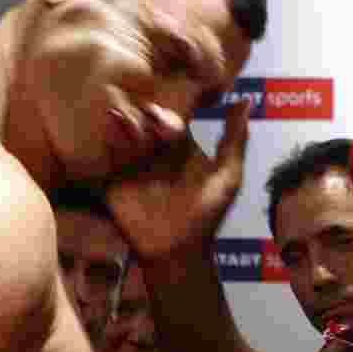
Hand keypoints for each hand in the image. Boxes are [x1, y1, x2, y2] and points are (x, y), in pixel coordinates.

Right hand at [105, 100, 250, 260]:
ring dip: (125, 122)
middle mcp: (154, 147)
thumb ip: (235, 140)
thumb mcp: (227, 176)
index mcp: (179, 143)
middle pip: (144, 118)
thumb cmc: (207, 214)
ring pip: (124, 131)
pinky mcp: (112, 177)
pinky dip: (108, 140)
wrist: (177, 250)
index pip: (172, 113)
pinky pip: (106, 153)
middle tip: (150, 115)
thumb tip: (246, 101)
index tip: (170, 106)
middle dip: (145, 113)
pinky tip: (111, 132)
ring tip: (128, 120)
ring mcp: (132, 161)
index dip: (170, 105)